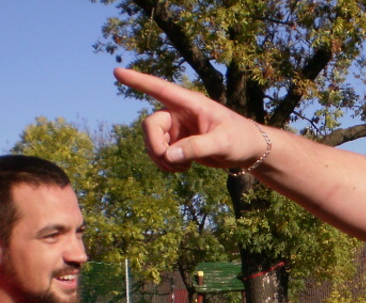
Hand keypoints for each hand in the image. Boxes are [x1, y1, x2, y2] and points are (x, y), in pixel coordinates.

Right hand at [114, 68, 269, 172]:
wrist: (248, 151)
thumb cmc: (240, 139)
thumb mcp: (222, 144)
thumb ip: (196, 148)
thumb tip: (169, 155)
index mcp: (190, 103)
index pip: (160, 89)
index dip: (138, 81)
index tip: (117, 72)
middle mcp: (179, 113)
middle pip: (150, 126)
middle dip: (154, 147)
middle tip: (169, 162)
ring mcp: (177, 129)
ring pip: (152, 142)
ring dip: (161, 159)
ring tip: (181, 168)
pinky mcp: (178, 143)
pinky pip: (160, 154)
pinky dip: (167, 164)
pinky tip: (183, 168)